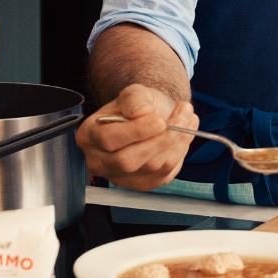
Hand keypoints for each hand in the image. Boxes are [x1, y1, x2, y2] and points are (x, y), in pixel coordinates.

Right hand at [75, 83, 198, 191]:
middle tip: (183, 115)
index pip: (109, 140)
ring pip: (151, 167)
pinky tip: (184, 136)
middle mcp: (99, 161)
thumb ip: (134, 100)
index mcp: (89, 136)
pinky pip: (164, 174)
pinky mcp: (141, 184)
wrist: (150, 116)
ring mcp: (120, 177)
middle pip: (128, 160)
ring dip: (177, 142)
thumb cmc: (138, 106)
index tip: (160, 121)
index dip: (136, 132)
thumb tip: (141, 112)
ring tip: (188, 118)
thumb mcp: (133, 93)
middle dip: (161, 139)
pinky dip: (179, 154)